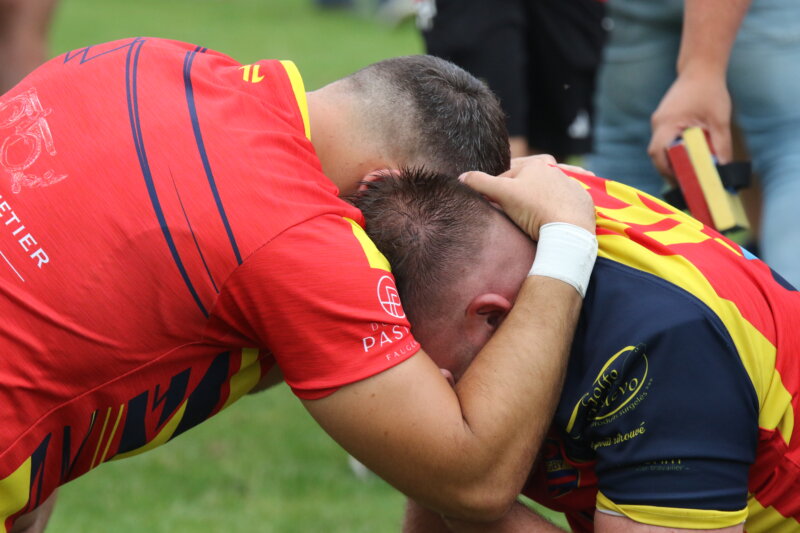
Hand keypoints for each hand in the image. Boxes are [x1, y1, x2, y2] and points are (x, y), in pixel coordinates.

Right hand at [459, 158, 595, 239]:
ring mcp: (571, 185)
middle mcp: (555, 170)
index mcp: (535, 164)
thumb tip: (461, 177)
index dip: (496, 190)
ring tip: (532, 214)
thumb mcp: (502, 193)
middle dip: (519, 190)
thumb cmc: (534, 208)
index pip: (507, 175)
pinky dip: (561, 205)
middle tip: (512, 208)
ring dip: (540, 198)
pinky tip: (555, 215)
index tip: (492, 204)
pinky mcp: (583, 201)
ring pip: (549, 190)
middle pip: (529, 181)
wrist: (570, 229)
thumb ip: (480, 183)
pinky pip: (568, 200)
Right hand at [648, 71, 732, 180]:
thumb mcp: (720, 120)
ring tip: (689, 170)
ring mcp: (659, 121)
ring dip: (672, 160)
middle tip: (686, 182)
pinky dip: (674, 150)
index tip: (681, 182)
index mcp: (667, 123)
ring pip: (660, 148)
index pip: (658, 154)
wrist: (700, 68)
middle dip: (669, 170)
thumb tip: (723, 168)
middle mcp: (658, 123)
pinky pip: (665, 139)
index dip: (667, 171)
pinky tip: (689, 154)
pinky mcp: (664, 119)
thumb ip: (721, 145)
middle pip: (657, 154)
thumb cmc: (710, 91)